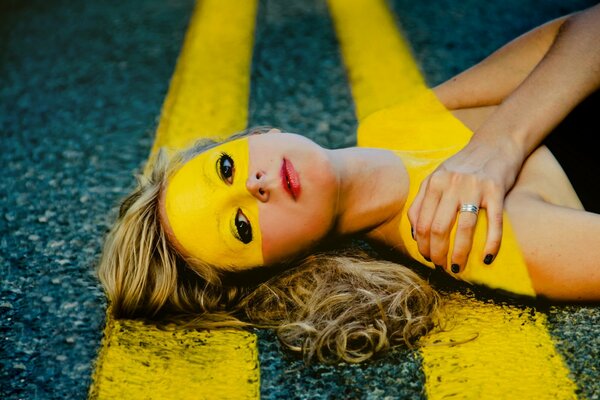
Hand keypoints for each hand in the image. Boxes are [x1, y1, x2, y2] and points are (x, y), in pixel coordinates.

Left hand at [407, 135, 523, 273]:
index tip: (426, 257)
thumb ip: (421, 201)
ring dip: (459, 253)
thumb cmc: (461, 167)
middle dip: (437, 253)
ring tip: (457, 268)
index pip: (421, 222)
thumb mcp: (436, 178)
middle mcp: (452, 185)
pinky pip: (494, 223)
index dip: (422, 245)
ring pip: (464, 229)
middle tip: (440, 266)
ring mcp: (475, 188)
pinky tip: (486, 258)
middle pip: (438, 228)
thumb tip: (414, 233)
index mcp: (434, 183)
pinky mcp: (497, 191)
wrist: (494, 145)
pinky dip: (491, 244)